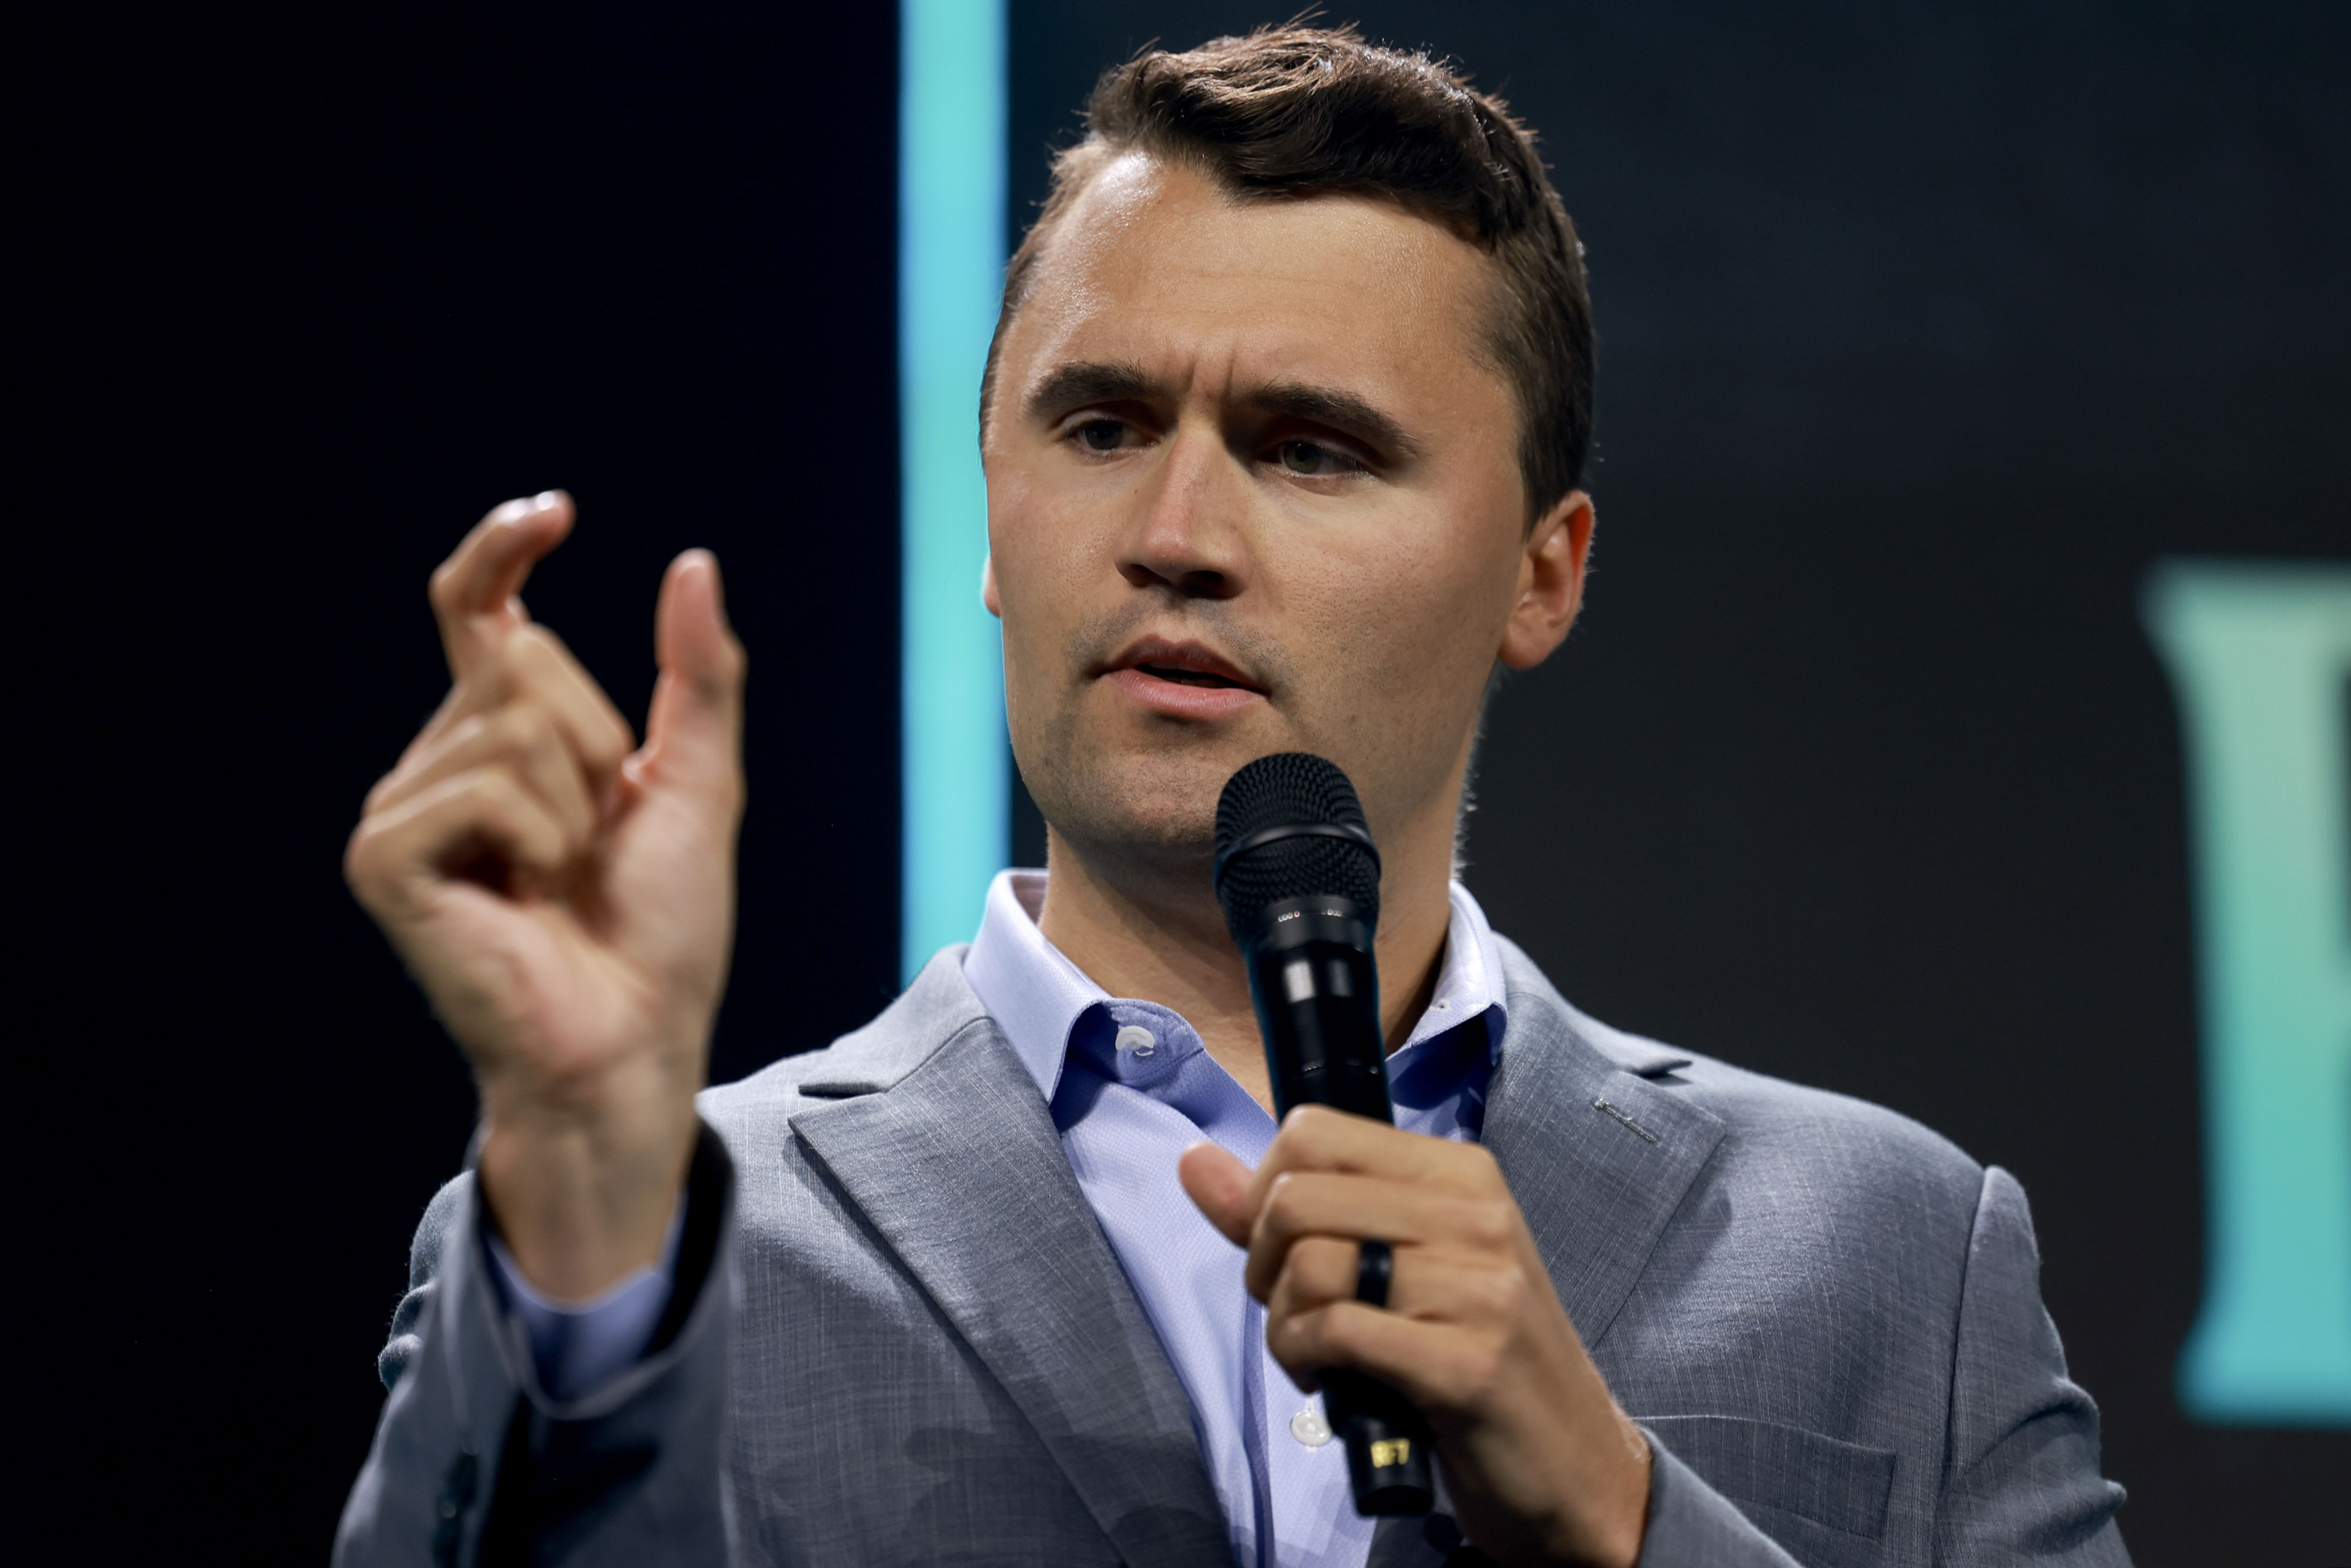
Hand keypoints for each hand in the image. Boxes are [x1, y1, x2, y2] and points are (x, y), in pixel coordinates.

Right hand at [346, 492, 745, 1298]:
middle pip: (523, 657)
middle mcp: (438, 761)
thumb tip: (693, 563)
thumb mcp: (697, 782)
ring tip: (562, 875)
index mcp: (501, 739)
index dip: (501, 551)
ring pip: (511, 718)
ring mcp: (403, 808)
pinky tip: (525, 896)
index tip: (554, 514)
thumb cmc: (661, 930)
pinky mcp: (383, 858)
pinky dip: (538, 836)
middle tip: (596, 836)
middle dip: (595, 737)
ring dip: (574, 799)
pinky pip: (485, 785)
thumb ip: (697, 677)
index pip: (478, 611)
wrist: (636, 1037)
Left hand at [1180, 1109, 1650, 1567]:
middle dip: (1264, 1262)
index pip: (1313, 1132)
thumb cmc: (1471, 1355)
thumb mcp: (1389, 1265)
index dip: (1265, 1192)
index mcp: (1459, 1172)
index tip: (1284, 1248)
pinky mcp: (1465, 1362)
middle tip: (1295, 1310)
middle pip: (1297, 1196)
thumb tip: (1194, 1161)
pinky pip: (1334, 1331)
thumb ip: (1289, 1213)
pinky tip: (1330, 1380)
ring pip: (1310, 1264)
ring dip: (1285, 1323)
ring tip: (1319, 1351)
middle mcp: (1474, 1213)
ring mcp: (1476, 1286)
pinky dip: (1304, 1360)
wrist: (1574, 1464)